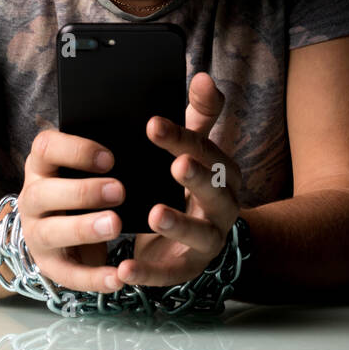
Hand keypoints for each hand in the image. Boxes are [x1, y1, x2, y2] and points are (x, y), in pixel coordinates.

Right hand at [16, 128, 126, 293]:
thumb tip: (141, 150)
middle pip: (44, 193)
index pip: (46, 148)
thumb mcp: (83, 169)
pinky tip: (118, 276)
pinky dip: (93, 277)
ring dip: (83, 228)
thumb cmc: (81, 187)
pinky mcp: (49, 264)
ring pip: (51, 232)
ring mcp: (35, 233)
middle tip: (119, 191)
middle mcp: (31, 197)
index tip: (110, 158)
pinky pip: (68, 273)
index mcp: (41, 165)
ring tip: (115, 225)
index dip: (76, 151)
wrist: (56, 230)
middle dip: (83, 192)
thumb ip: (104, 160)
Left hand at [114, 72, 242, 287]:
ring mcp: (208, 241)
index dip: (182, 138)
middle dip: (197, 178)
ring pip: (200, 234)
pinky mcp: (186, 270)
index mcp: (225, 173)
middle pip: (216, 191)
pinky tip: (124, 268)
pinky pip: (169, 274)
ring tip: (153, 214)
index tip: (152, 124)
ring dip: (178, 224)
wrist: (191, 237)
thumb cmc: (186, 183)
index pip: (207, 151)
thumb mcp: (192, 147)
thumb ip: (200, 113)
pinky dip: (148, 273)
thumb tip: (203, 76)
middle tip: (175, 165)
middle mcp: (224, 207)